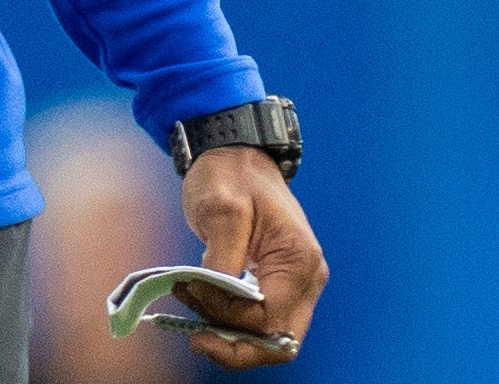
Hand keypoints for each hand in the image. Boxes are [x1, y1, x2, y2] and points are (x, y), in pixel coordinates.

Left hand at [177, 147, 327, 370]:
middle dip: (236, 347)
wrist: (235, 152)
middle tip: (196, 337)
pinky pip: (260, 321)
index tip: (192, 293)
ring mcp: (294, 283)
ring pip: (269, 337)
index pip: (269, 318)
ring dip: (230, 335)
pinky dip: (231, 323)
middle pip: (279, 342)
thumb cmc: (230, 173)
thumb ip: (221, 261)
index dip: (228, 318)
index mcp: (299, 260)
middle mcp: (306, 278)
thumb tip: (213, 300)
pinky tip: (202, 304)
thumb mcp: (222, 210)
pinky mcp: (276, 282)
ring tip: (192, 307)